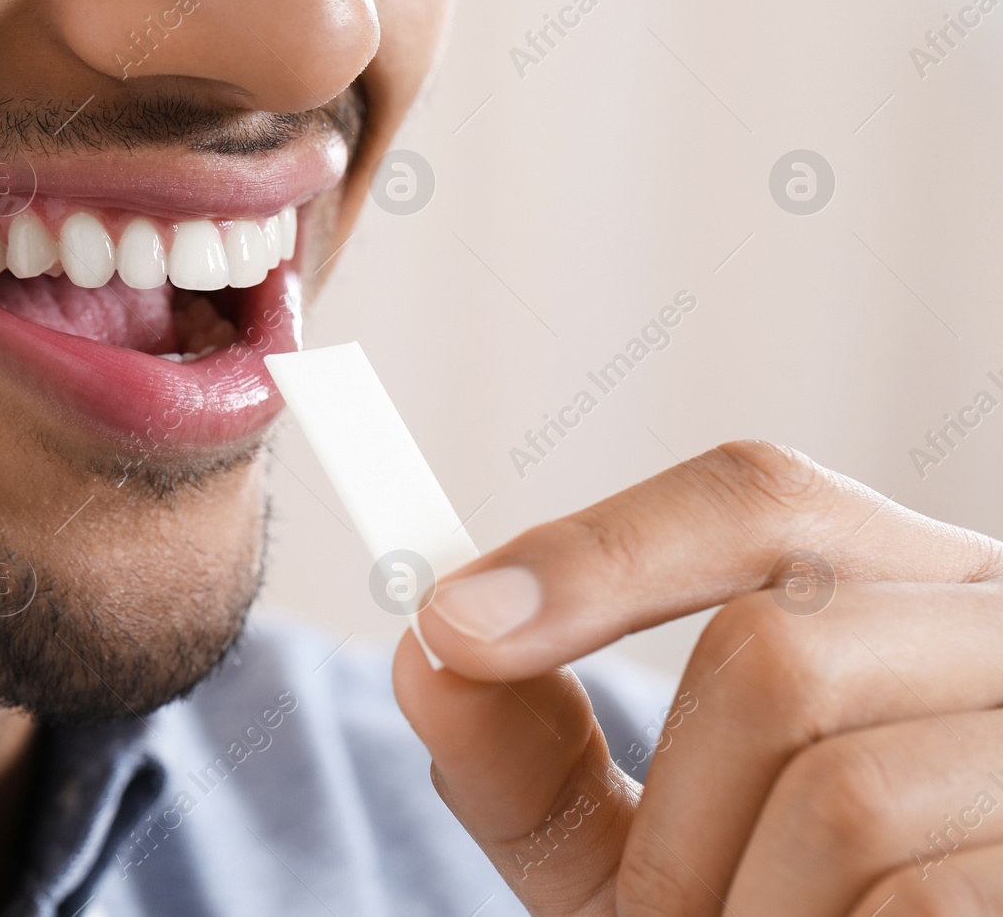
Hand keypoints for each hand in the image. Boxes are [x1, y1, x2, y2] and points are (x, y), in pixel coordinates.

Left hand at [394, 441, 1002, 915]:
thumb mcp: (651, 850)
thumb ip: (541, 766)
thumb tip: (428, 652)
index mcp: (905, 594)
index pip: (754, 499)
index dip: (596, 554)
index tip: (450, 625)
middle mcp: (997, 634)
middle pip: (771, 653)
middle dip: (673, 827)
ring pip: (835, 795)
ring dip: (740, 912)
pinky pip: (912, 906)